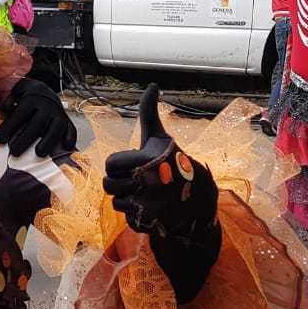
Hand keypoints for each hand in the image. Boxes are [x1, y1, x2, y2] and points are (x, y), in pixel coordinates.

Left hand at [0, 77, 75, 157]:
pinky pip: (71, 127)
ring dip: (48, 141)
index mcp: (31, 98)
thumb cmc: (26, 95)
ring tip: (39, 154)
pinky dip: (71, 137)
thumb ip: (9, 99)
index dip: (9, 127)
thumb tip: (6, 108)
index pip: (19, 114)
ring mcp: (58, 112)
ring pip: (56, 127)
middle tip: (15, 152)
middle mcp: (46, 105)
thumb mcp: (15, 91)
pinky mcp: (66, 119)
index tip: (0, 140)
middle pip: (37, 123)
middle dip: (26, 138)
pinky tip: (67, 147)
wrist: (44, 89)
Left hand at [103, 84, 220, 301]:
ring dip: (128, 199)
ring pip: (116, 204)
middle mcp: (148, 183)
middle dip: (121, 183)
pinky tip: (151, 208)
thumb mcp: (160, 137)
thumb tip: (153, 85)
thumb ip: (149, 112)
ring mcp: (150, 205)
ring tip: (145, 194)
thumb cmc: (174, 162)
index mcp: (147, 160)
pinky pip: (128, 220)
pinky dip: (137, 216)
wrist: (199, 196)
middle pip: (108, 185)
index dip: (120, 164)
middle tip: (138, 180)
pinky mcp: (151, 223)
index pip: (110, 164)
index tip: (136, 164)